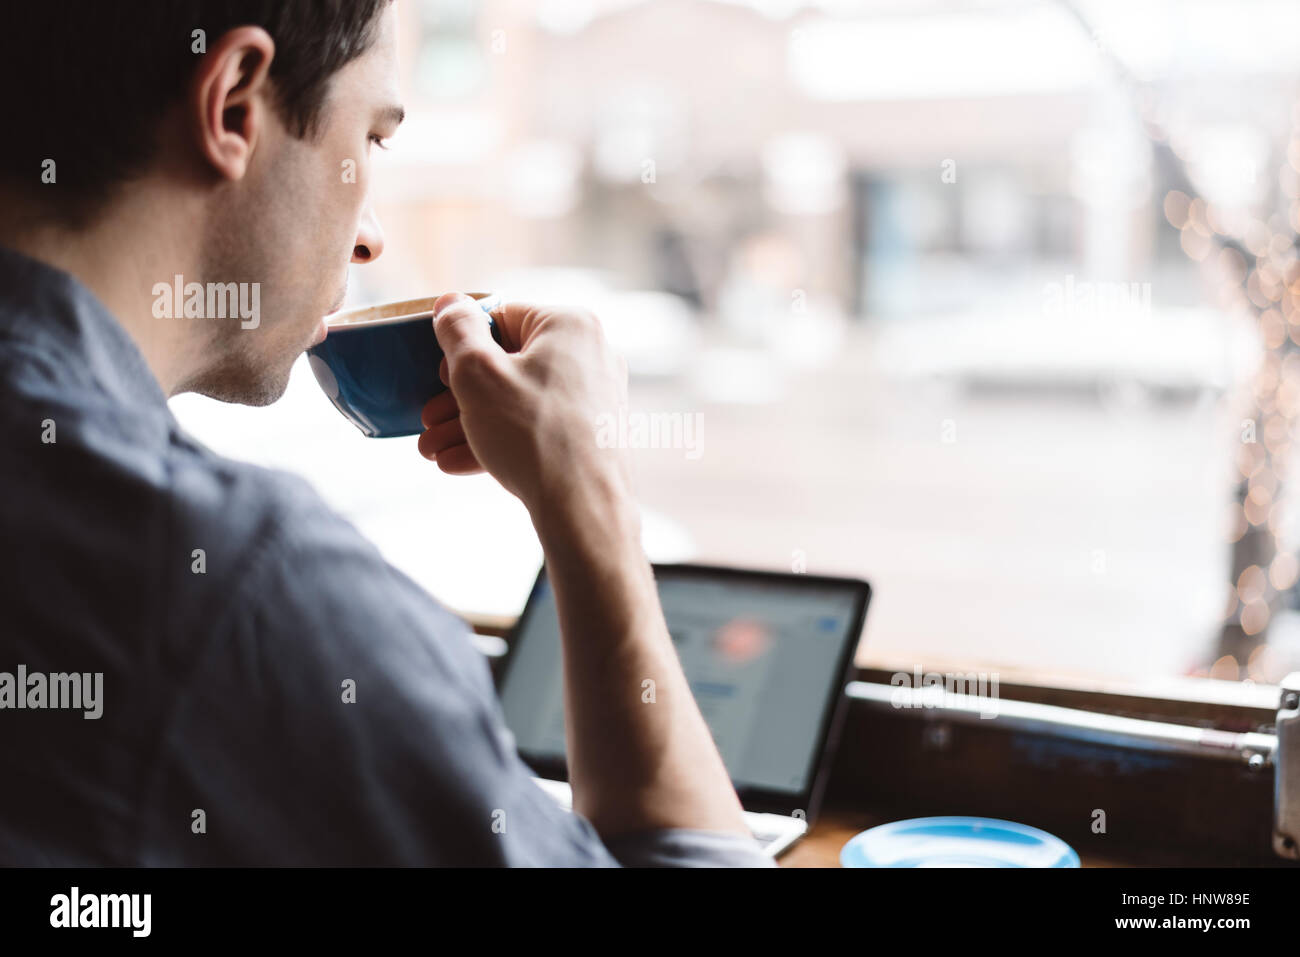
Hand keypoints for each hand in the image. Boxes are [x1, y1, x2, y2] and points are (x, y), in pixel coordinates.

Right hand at [418, 293, 632, 516]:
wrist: (583, 509)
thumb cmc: (532, 434)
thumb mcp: (477, 373)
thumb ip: (457, 330)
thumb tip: (451, 303)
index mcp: (569, 324)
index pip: (502, 317)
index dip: (463, 345)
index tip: (439, 376)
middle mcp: (590, 354)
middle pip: (509, 363)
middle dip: (458, 396)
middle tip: (426, 419)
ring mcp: (595, 396)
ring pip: (518, 401)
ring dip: (469, 423)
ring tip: (431, 450)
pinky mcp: (592, 433)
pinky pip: (538, 427)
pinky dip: (500, 440)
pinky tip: (457, 464)